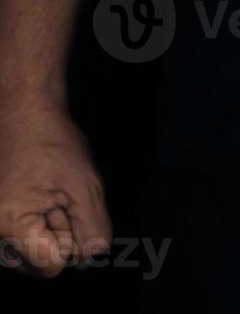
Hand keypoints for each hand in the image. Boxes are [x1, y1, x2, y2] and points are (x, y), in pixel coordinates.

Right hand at [0, 103, 110, 277]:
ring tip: (44, 193)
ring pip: (25, 253)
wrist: (21, 111)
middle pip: (36, 262)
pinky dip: (30, 222)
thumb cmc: (52, 142)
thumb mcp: (87, 186)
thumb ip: (92, 229)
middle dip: (55, 235)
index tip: (67, 207)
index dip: (70, 241)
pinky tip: (34, 195)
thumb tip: (87, 260)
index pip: (51, 266)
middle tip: (56, 197)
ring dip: (43, 229)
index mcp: (8, 225)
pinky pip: (14, 239)